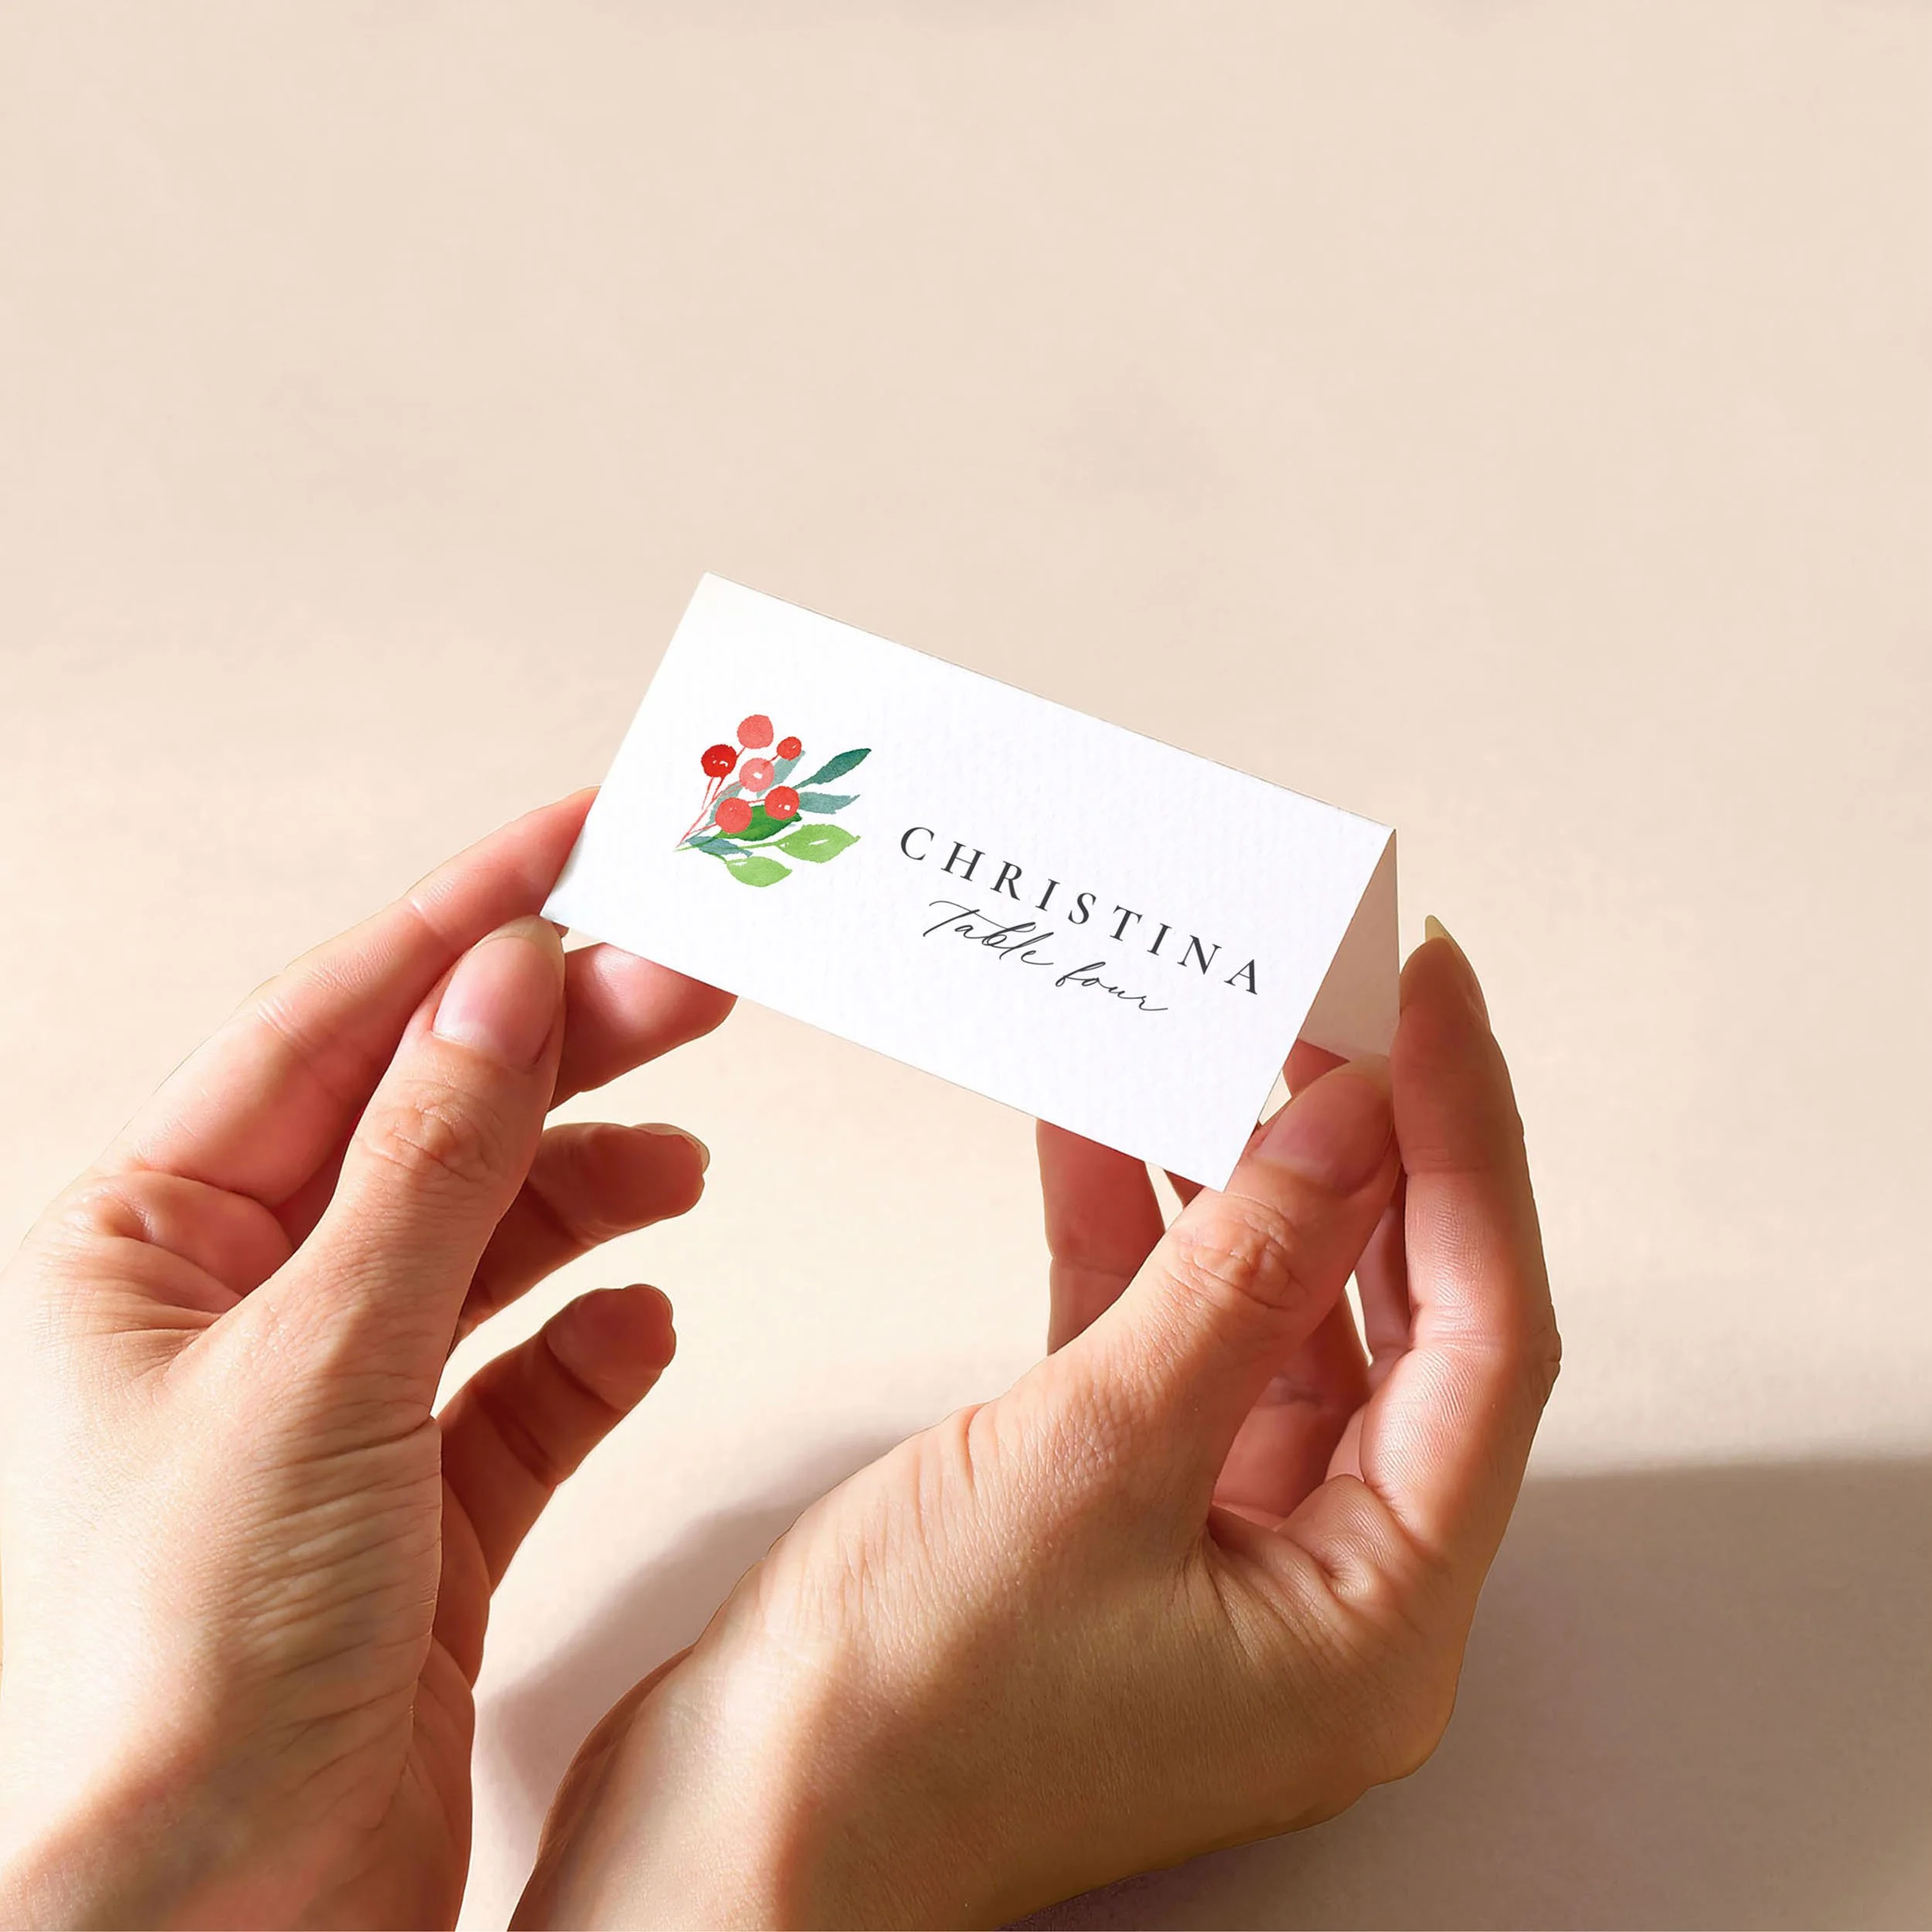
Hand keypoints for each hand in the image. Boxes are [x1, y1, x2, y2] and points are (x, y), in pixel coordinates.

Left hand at [0, 795, 730, 1927]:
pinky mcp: (420, 1506)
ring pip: (487, 1238)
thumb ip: (430, 1159)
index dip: (471, 914)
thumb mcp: (320, 1361)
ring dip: (588, 1188)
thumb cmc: (188, 1670)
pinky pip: (526, 1381)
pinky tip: (644, 1321)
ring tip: (680, 1159)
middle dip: (564, 1045)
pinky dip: (592, 1343)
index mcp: (154, 1240)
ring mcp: (335, 1405)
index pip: (338, 1021)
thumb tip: (506, 975)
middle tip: (695, 977)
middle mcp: (239, 1307)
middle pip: (431, 1119)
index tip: (590, 833)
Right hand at [518, 926, 1556, 1927]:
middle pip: (1392, 1321)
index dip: (1468, 1148)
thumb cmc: (901, 1720)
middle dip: (1364, 1151)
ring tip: (1223, 1041)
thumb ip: (1237, 1277)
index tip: (1431, 1002)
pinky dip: (1137, 1244)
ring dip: (1239, 1183)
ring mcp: (1213, 1554)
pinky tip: (1108, 1139)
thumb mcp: (1094, 1457)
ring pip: (1268, 1321)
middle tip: (1333, 1004)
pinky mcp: (1113, 1518)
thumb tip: (1347, 1128)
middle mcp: (1319, 1592)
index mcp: (1374, 1620)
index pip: (1484, 1335)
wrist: (729, 1835)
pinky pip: (1160, 1349)